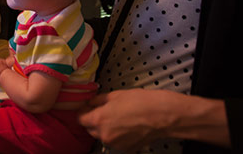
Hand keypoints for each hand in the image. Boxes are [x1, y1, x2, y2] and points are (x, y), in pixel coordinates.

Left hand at [78, 89, 205, 151]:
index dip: (83, 112)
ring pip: (102, 136)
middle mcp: (104, 135)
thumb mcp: (115, 95)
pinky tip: (127, 126)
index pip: (80, 119)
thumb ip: (98, 100)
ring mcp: (115, 144)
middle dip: (94, 120)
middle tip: (104, 110)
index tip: (87, 107)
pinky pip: (115, 141)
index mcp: (99, 119)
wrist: (162, 115)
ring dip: (105, 128)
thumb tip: (90, 102)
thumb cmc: (141, 102)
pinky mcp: (125, 149)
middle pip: (90, 129)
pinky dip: (117, 135)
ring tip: (119, 118)